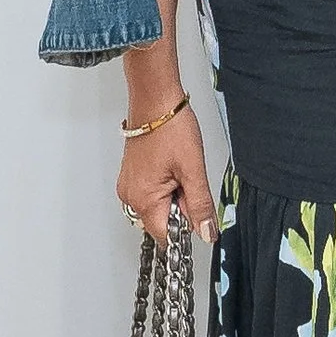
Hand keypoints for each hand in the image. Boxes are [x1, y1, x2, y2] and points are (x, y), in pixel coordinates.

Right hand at [117, 99, 216, 244]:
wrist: (155, 101)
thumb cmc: (171, 128)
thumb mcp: (193, 169)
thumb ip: (200, 205)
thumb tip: (206, 233)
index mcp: (143, 199)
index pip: (167, 235)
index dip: (187, 225)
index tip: (196, 206)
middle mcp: (130, 196)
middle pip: (162, 221)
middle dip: (181, 208)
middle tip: (187, 180)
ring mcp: (128, 186)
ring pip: (158, 207)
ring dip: (173, 197)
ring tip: (178, 170)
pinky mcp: (131, 176)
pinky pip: (151, 193)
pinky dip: (165, 187)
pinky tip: (171, 167)